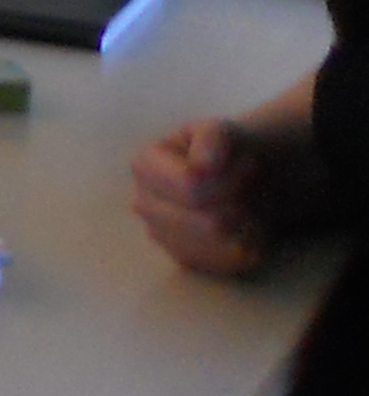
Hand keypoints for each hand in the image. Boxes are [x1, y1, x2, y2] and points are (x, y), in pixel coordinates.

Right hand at [132, 117, 280, 276]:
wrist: (235, 177)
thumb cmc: (223, 151)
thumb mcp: (220, 130)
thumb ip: (212, 138)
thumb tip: (204, 166)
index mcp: (144, 167)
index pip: (192, 189)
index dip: (231, 180)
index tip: (249, 165)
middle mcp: (144, 205)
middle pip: (208, 223)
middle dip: (242, 205)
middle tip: (252, 187)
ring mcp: (161, 237)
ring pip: (219, 246)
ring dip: (248, 225)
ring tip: (249, 205)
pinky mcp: (184, 260)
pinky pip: (226, 264)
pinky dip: (248, 246)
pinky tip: (247, 227)